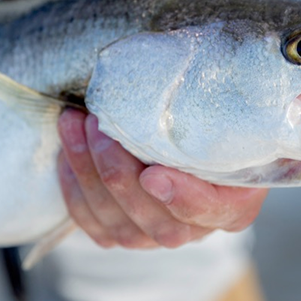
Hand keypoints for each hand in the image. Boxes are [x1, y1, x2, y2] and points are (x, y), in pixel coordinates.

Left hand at [57, 110, 268, 248]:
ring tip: (73, 121)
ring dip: (87, 168)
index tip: (153, 175)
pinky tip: (67, 147)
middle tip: (98, 123)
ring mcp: (151, 235)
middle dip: (117, 170)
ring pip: (114, 220)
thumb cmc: (207, 118)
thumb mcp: (224, 110)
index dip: (183, 198)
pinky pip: (89, 219)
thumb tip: (220, 64)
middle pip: (155, 221)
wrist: (182, 130)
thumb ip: (217, 106)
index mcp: (233, 205)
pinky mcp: (116, 232)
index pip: (212, 212)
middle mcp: (193, 230)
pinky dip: (73, 184)